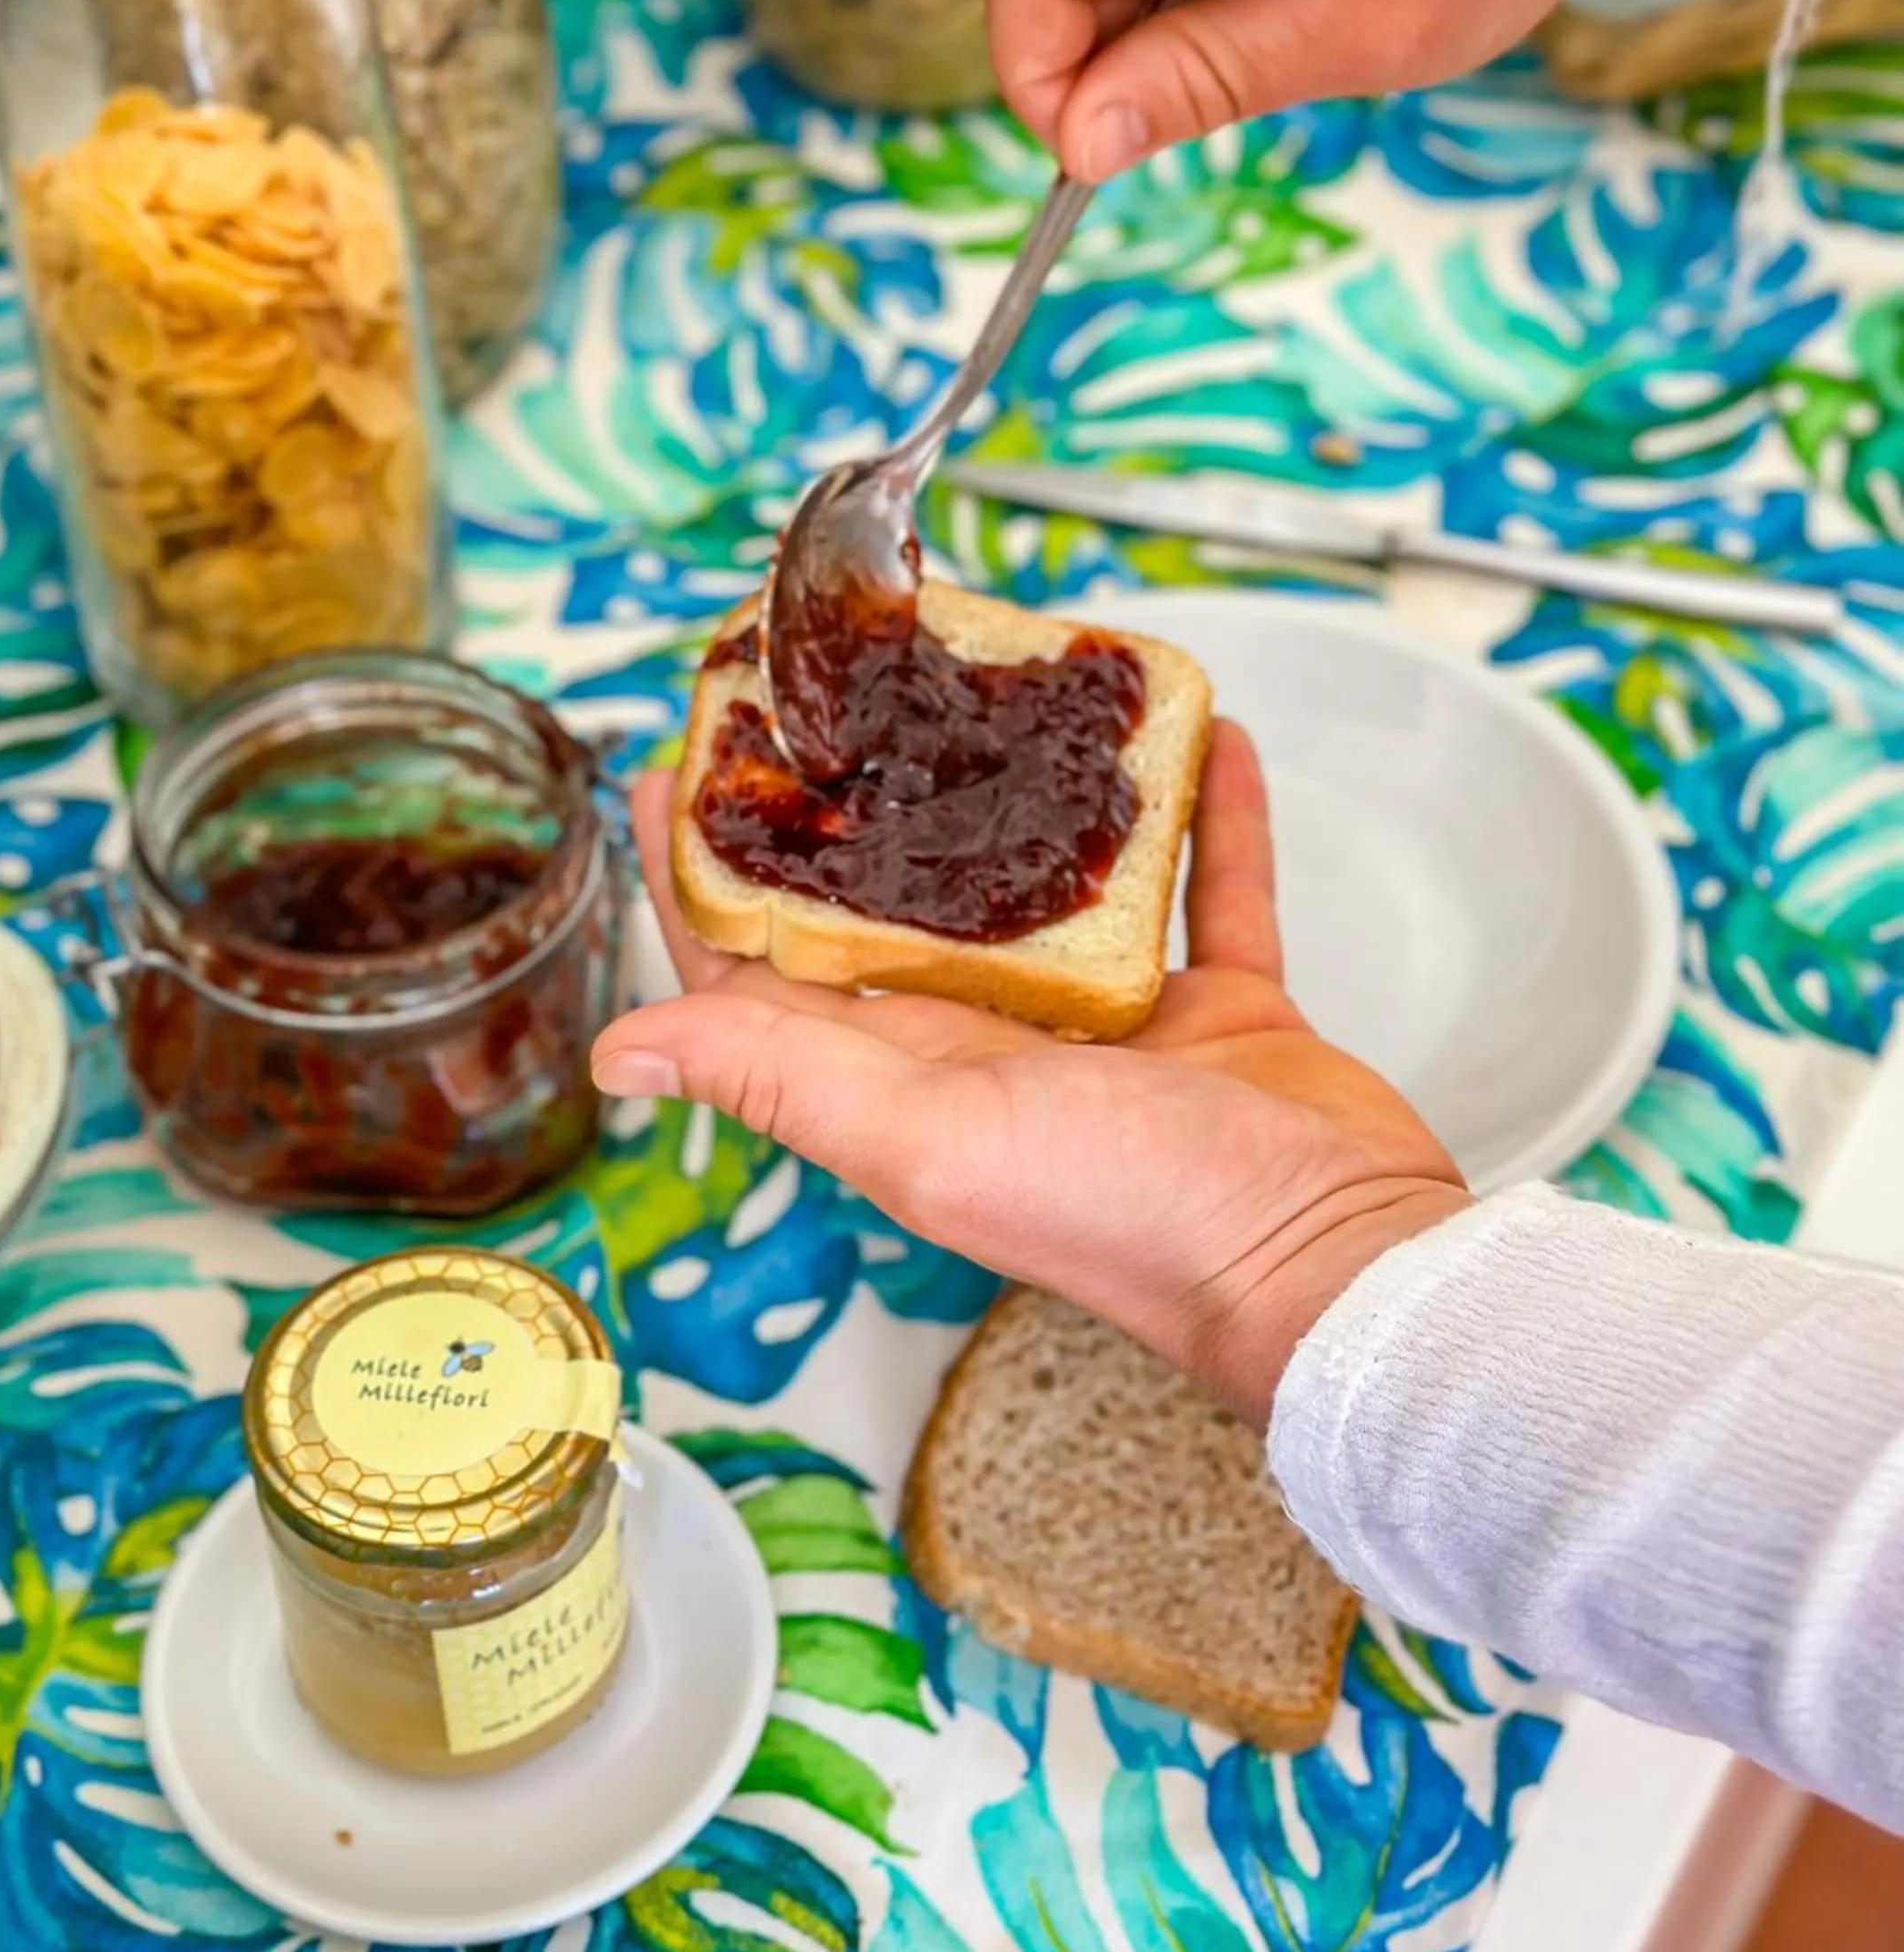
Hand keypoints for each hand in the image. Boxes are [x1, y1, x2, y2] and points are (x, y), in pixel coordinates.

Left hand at [592, 724, 1468, 1423]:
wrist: (1335, 1265)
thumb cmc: (1136, 1218)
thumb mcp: (934, 1137)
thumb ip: (783, 1080)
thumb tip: (617, 1056)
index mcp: (900, 1081)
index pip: (763, 969)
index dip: (705, 874)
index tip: (675, 764)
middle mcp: (989, 1052)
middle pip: (893, 903)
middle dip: (855, 800)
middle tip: (836, 686)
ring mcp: (1110, 1032)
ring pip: (1050, 883)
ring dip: (1030, 793)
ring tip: (1008, 689)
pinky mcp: (1220, 1012)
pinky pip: (1203, 891)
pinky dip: (1206, 820)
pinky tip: (1204, 741)